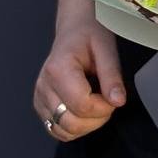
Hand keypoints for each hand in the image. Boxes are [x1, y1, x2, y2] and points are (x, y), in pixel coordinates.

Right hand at [34, 0, 125, 140]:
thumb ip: (112, 77)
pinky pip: (56, 129)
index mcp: (58, 69)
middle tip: (108, 100)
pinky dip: (74, 127)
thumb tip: (118, 101)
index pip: (82, 106)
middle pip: (70, 123)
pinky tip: (85, 110)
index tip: (114, 96)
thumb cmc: (90, 34)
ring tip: (97, 104)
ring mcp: (39, 96)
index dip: (104, 107)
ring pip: (62, 131)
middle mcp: (43, 85)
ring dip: (86, 126)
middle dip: (96, 119)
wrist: (75, 27)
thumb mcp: (107, 49)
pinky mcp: (40, 104)